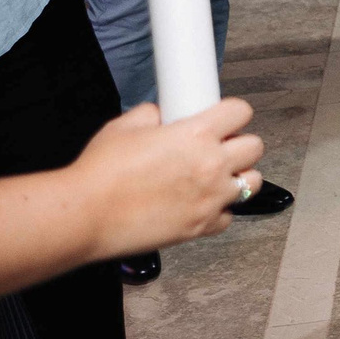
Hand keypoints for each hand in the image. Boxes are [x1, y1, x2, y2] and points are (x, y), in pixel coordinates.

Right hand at [67, 99, 264, 257]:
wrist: (85, 214)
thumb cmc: (100, 172)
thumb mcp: (125, 126)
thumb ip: (151, 115)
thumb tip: (161, 115)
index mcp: (196, 135)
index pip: (240, 112)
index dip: (232, 113)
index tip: (225, 118)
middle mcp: (211, 166)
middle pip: (255, 147)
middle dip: (239, 144)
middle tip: (220, 147)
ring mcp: (211, 199)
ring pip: (252, 183)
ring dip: (238, 176)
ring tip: (215, 176)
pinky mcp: (201, 226)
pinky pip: (228, 216)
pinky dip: (219, 210)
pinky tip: (200, 204)